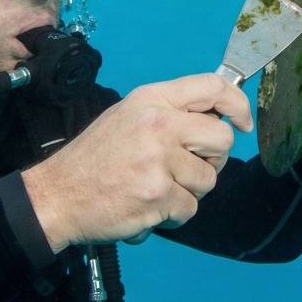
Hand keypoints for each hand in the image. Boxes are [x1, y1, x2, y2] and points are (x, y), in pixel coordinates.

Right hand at [21, 74, 252, 251]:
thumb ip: (170, 112)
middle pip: (222, 139)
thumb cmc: (96, 156)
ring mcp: (159, 161)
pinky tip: (148, 206)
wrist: (58, 194)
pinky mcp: (158, 196)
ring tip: (158, 187)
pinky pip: (190, 208)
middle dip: (214, 158)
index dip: (238, 104)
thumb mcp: (129, 115)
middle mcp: (159, 125)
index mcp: (152, 100)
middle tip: (187, 166)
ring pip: (209, 180)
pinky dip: (173, 214)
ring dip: (189, 191)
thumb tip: (218, 117)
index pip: (213, 88)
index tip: (243, 123)